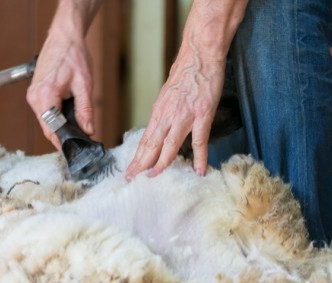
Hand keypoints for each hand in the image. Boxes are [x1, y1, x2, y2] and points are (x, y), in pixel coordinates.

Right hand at [27, 1, 100, 149]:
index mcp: (45, 96)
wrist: (64, 36)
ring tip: (77, 131)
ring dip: (59, 128)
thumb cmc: (73, 55)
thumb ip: (86, 110)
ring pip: (46, 122)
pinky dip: (55, 118)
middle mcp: (34, 98)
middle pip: (48, 129)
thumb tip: (89, 129)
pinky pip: (44, 113)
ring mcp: (32, 96)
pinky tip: (67, 118)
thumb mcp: (84, 84)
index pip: (52, 130)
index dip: (65, 143)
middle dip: (63, 137)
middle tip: (82, 142)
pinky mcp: (35, 93)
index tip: (77, 150)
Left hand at [125, 0, 246, 179]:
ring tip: (154, 177)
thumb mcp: (168, 95)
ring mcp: (184, 117)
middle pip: (151, 146)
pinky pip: (200, 141)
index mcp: (159, 112)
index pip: (145, 140)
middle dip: (140, 164)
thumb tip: (160, 129)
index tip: (129, 171)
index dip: (137, 157)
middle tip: (131, 178)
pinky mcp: (202, 114)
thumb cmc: (186, 73)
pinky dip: (199, 157)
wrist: (200, 54)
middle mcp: (167, 116)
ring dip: (161, 164)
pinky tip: (199, 170)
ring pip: (169, 146)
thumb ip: (164, 113)